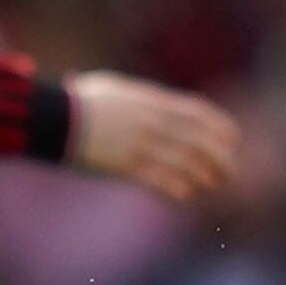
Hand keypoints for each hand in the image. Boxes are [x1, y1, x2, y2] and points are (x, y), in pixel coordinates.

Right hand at [64, 73, 238, 200]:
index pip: (200, 113)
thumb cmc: (78, 101)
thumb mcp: (117, 89)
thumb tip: (150, 100)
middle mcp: (154, 122)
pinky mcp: (127, 166)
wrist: (52, 117)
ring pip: (188, 164)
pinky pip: (163, 180)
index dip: (221, 128)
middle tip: (228, 171)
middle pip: (201, 142)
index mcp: (153, 101)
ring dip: (204, 176)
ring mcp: (142, 144)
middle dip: (220, 159)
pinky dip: (178, 188)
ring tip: (210, 184)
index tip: (232, 139)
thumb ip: (141, 97)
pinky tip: (185, 195)